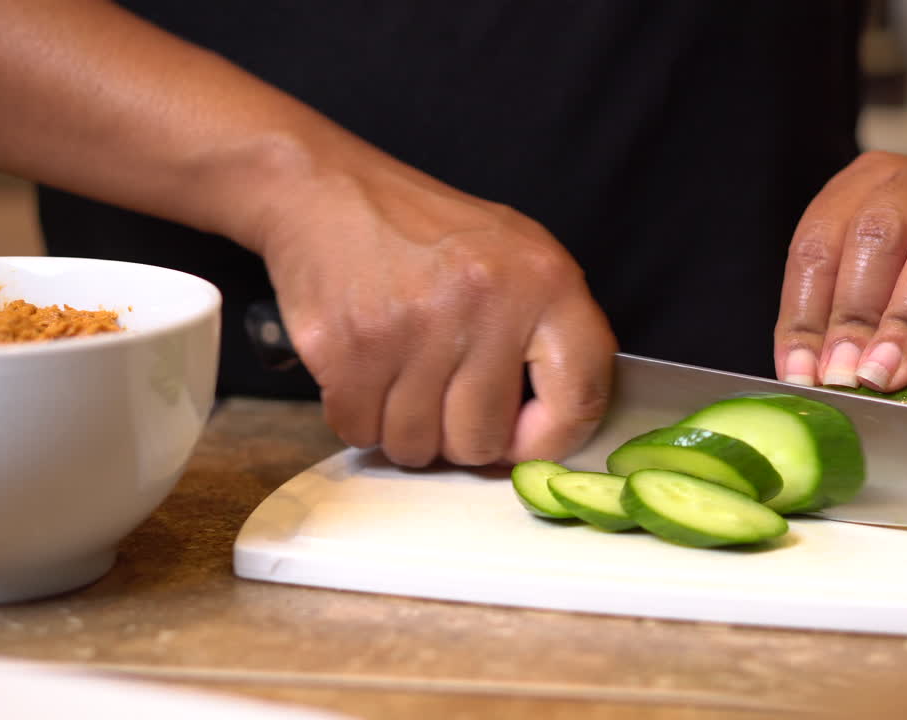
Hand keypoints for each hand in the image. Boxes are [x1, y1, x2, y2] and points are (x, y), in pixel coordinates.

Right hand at [244, 149, 616, 466]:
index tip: (521, 436)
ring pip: (418, 447)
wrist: (326, 191)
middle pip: (483, 441)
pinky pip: (360, 432)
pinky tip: (364, 371)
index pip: (579, 401)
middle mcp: (485, 300)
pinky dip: (360, 417)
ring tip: (402, 375)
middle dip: (459, 436)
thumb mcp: (517, 257)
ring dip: (406, 429)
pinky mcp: (348, 346)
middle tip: (442, 392)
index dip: (550, 441)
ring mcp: (413, 325)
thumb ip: (547, 339)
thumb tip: (542, 439)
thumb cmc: (429, 234)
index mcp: (545, 280)